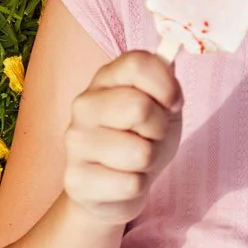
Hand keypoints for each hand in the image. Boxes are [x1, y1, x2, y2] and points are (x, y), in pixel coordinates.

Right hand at [59, 51, 180, 226]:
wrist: (117, 187)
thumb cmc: (142, 137)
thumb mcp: (162, 104)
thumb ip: (165, 80)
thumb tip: (169, 60)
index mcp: (105, 79)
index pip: (138, 64)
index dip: (166, 85)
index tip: (172, 104)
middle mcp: (83, 105)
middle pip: (139, 107)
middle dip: (158, 129)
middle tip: (150, 136)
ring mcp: (75, 143)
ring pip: (140, 152)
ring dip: (149, 161)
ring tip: (135, 161)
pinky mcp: (76, 180)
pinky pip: (131, 184)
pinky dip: (138, 186)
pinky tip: (122, 181)